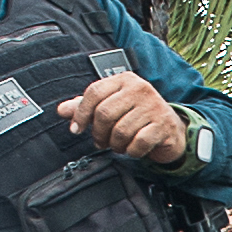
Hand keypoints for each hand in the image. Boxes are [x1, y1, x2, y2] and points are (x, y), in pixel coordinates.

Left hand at [59, 72, 191, 164]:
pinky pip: (138, 143)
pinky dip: (131, 151)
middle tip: (101, 142)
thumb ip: (86, 107)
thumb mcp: (111, 107)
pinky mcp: (163, 124)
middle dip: (99, 133)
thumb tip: (62, 110)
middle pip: (105, 113)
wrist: (170, 129)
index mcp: (124, 80)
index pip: (94, 92)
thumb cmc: (136, 116)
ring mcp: (153, 106)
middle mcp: (140, 88)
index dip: (81, 113)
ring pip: (121, 131)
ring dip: (116, 145)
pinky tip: (133, 149)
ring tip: (119, 145)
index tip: (75, 129)